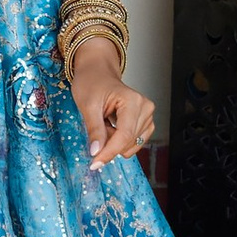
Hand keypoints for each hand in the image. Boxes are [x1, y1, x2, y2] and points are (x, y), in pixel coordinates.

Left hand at [68, 42, 154, 169]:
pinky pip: (134, 141)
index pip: (124, 136)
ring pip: (131, 144)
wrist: (97, 72)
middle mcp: (145, 108)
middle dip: (108, 143)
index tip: (95, 163)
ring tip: (104, 123)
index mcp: (133, 101)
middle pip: (128, 142)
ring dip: (114, 141)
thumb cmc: (92, 82)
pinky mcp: (146, 122)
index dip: (109, 152)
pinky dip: (119, 140)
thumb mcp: (87, 105)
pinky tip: (111, 127)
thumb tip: (96, 152)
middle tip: (95, 128)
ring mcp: (148, 115)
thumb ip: (94, 130)